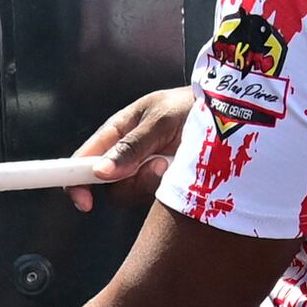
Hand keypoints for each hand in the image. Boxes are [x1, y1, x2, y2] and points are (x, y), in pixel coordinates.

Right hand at [70, 88, 194, 205]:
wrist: (230, 113)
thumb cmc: (192, 105)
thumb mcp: (160, 120)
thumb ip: (131, 146)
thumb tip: (100, 172)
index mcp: (117, 131)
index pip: (83, 159)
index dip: (76, 181)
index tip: (84, 201)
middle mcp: (126, 154)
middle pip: (107, 185)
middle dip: (129, 183)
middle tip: (156, 167)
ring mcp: (144, 171)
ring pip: (132, 194)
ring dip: (152, 184)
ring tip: (174, 162)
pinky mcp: (162, 185)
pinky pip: (154, 198)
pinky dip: (167, 188)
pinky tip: (181, 170)